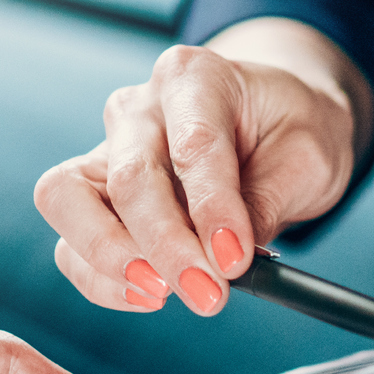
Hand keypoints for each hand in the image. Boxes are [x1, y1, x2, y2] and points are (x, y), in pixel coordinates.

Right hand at [35, 19, 371, 316]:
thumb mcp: (306, 156)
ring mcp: (105, 150)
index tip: (235, 260)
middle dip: (166, 246)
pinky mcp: (92, 196)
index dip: (211, 208)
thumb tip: (225, 260)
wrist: (271, 125)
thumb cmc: (288, 130)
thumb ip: (265, 202)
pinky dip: (102, 280)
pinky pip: (71, 243)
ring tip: (165, 294)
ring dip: (111, 260)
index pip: (193, 145)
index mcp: (194, 78)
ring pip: (67, 201)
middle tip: (207, 293)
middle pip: (128, 177)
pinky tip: (151, 295)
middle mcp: (138, 108)